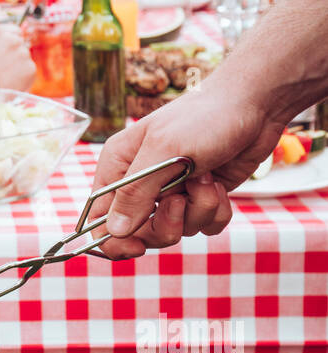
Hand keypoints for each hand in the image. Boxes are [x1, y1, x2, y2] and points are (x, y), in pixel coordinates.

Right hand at [0, 23, 33, 93]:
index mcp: (0, 32)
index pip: (15, 30)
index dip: (10, 41)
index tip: (4, 50)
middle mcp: (14, 41)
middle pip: (21, 43)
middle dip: (14, 52)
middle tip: (4, 64)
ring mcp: (24, 55)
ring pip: (25, 57)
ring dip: (18, 64)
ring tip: (5, 74)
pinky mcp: (30, 69)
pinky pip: (29, 69)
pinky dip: (23, 75)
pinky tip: (11, 80)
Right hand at [87, 76, 286, 257]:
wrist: (252, 105)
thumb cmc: (202, 118)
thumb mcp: (163, 152)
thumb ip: (135, 193)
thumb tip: (114, 231)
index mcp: (119, 166)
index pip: (99, 216)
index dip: (113, 239)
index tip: (138, 247)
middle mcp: (141, 181)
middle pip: (139, 232)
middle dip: (166, 224)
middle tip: (181, 201)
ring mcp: (171, 191)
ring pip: (176, 230)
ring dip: (197, 211)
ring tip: (206, 180)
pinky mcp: (199, 197)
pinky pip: (202, 226)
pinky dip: (215, 212)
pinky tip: (219, 187)